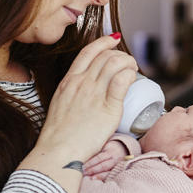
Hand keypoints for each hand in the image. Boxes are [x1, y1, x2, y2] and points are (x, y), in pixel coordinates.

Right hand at [18, 34, 136, 192]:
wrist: (58, 151)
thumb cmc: (59, 135)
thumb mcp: (60, 104)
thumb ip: (73, 94)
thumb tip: (86, 94)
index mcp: (69, 81)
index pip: (88, 52)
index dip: (103, 42)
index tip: (113, 41)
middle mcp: (82, 82)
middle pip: (105, 55)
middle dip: (120, 54)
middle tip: (128, 64)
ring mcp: (95, 93)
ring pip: (116, 63)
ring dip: (129, 62)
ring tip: (133, 70)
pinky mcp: (108, 106)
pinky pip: (123, 80)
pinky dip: (131, 75)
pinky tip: (133, 79)